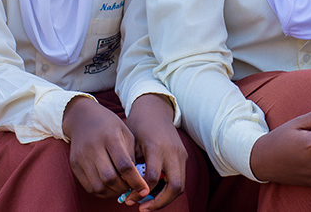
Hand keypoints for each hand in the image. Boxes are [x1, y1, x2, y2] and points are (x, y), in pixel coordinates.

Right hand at [62, 96, 147, 200]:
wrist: (82, 117)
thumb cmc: (109, 125)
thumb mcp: (125, 132)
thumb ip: (131, 155)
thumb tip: (136, 179)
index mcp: (110, 137)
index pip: (124, 165)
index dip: (135, 181)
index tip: (144, 190)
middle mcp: (93, 148)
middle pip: (110, 178)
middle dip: (124, 188)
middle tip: (132, 188)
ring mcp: (82, 158)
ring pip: (99, 186)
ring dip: (113, 192)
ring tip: (122, 187)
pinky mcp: (74, 165)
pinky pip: (89, 186)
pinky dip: (102, 191)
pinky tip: (110, 186)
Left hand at [125, 94, 186, 210]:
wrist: (155, 109)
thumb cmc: (138, 126)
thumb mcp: (131, 144)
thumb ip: (131, 166)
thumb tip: (126, 191)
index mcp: (157, 147)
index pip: (153, 178)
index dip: (141, 192)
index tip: (129, 200)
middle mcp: (173, 152)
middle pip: (174, 187)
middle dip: (159, 202)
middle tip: (142, 209)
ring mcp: (181, 154)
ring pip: (180, 186)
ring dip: (165, 199)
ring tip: (148, 205)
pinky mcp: (184, 156)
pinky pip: (179, 179)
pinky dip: (168, 190)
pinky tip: (154, 194)